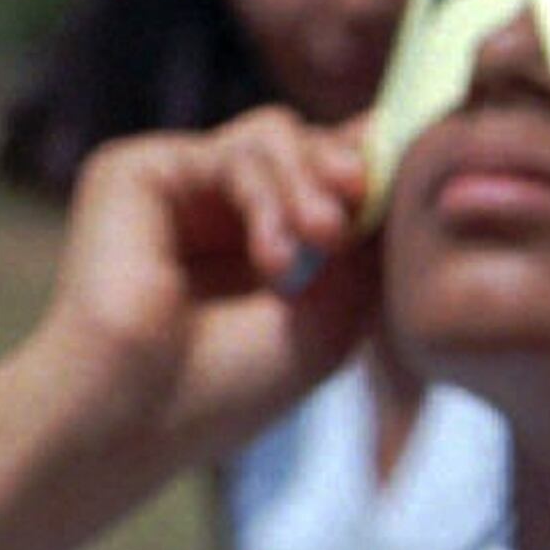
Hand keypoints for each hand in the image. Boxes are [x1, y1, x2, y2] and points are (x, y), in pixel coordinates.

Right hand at [32, 108, 378, 459]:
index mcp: (269, 240)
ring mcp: (181, 186)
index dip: (374, 169)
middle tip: (364, 200)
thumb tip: (398, 168)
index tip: (413, 181)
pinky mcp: (136, 171)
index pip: (331, 176)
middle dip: (350, 167)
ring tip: (325, 236)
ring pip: (274, 135)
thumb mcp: (332, 314)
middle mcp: (224, 207)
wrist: (137, 414)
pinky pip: (229, 151)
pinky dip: (266, 197)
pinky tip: (274, 261)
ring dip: (311, 181)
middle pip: (309, 142)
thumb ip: (365, 244)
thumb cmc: (231, 386)